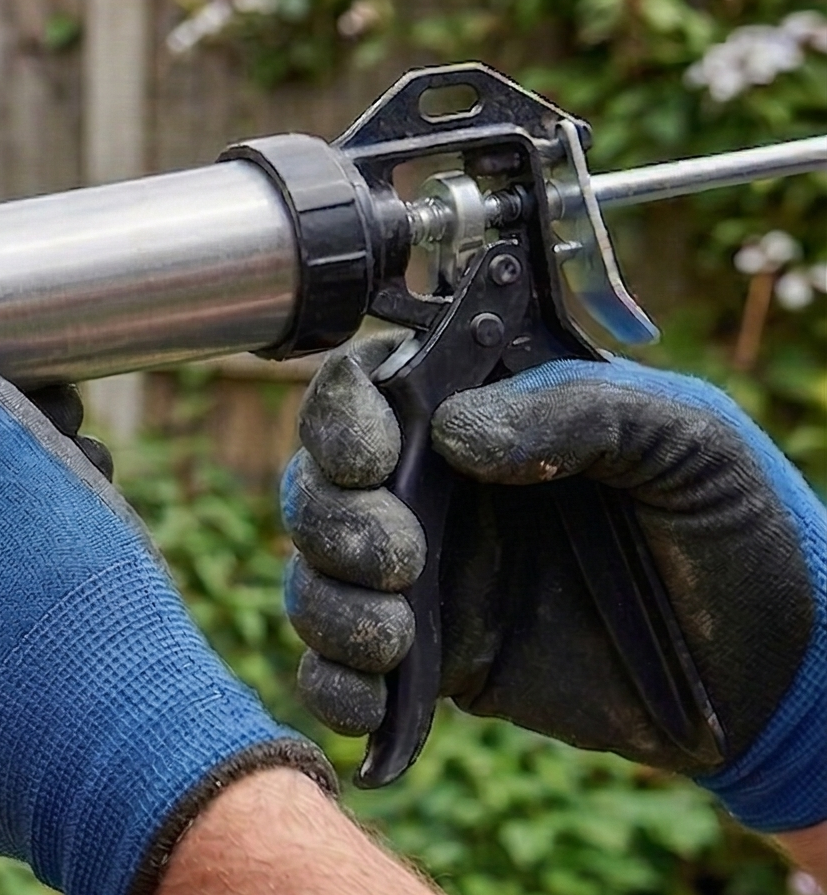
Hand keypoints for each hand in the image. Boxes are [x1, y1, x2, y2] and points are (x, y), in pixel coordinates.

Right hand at [286, 337, 826, 830]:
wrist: (775, 670)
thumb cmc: (741, 528)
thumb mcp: (687, 441)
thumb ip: (580, 411)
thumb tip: (454, 431)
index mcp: (488, 417)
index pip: (369, 389)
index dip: (341, 415)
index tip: (374, 456)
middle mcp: (441, 492)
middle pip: (319, 487)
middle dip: (332, 524)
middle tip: (402, 559)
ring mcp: (432, 579)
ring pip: (315, 577)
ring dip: (329, 607)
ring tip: (394, 639)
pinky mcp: (437, 662)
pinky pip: (343, 672)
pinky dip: (333, 688)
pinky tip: (373, 702)